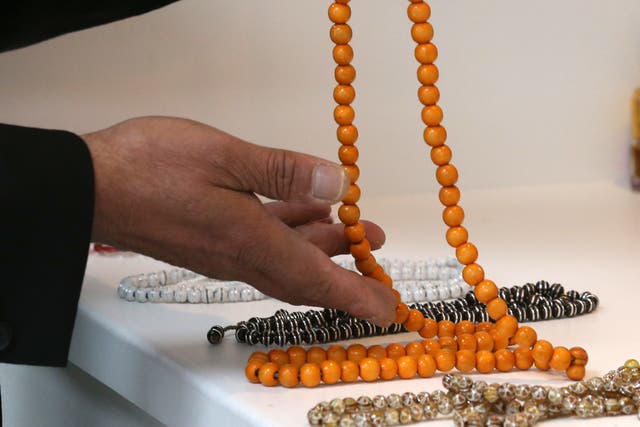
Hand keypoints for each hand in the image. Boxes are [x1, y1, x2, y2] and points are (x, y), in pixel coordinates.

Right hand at [83, 116, 395, 324]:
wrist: (90, 186)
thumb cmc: (148, 167)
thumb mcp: (224, 155)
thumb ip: (283, 172)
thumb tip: (336, 184)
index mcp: (248, 240)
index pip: (315, 280)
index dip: (356, 295)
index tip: (387, 308)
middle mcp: (239, 257)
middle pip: (305, 276)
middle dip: (346, 271)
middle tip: (377, 251)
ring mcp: (223, 253)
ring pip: (285, 261)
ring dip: (322, 251)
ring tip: (353, 230)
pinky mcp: (210, 243)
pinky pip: (262, 249)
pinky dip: (290, 238)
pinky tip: (302, 215)